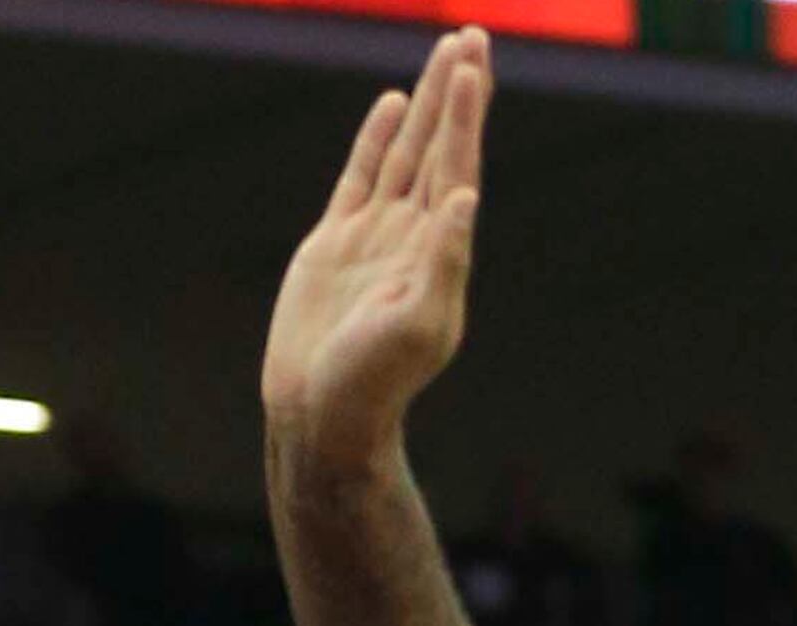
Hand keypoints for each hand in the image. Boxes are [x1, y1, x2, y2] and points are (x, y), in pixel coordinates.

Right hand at [262, 28, 490, 471]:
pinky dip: (377, 139)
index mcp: (440, 251)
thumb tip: (465, 199)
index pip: (457, 167)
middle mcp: (414, 235)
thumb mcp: (418, 327)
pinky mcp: (335, 245)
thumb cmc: (373, 383)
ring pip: (406, 152)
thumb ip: (443, 262)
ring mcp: (376, 236)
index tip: (474, 64)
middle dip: (457, 92)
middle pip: (441, 146)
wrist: (322, 416)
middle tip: (472, 34)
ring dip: (427, 103)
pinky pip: (362, 177)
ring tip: (445, 53)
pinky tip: (392, 105)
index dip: (466, 116)